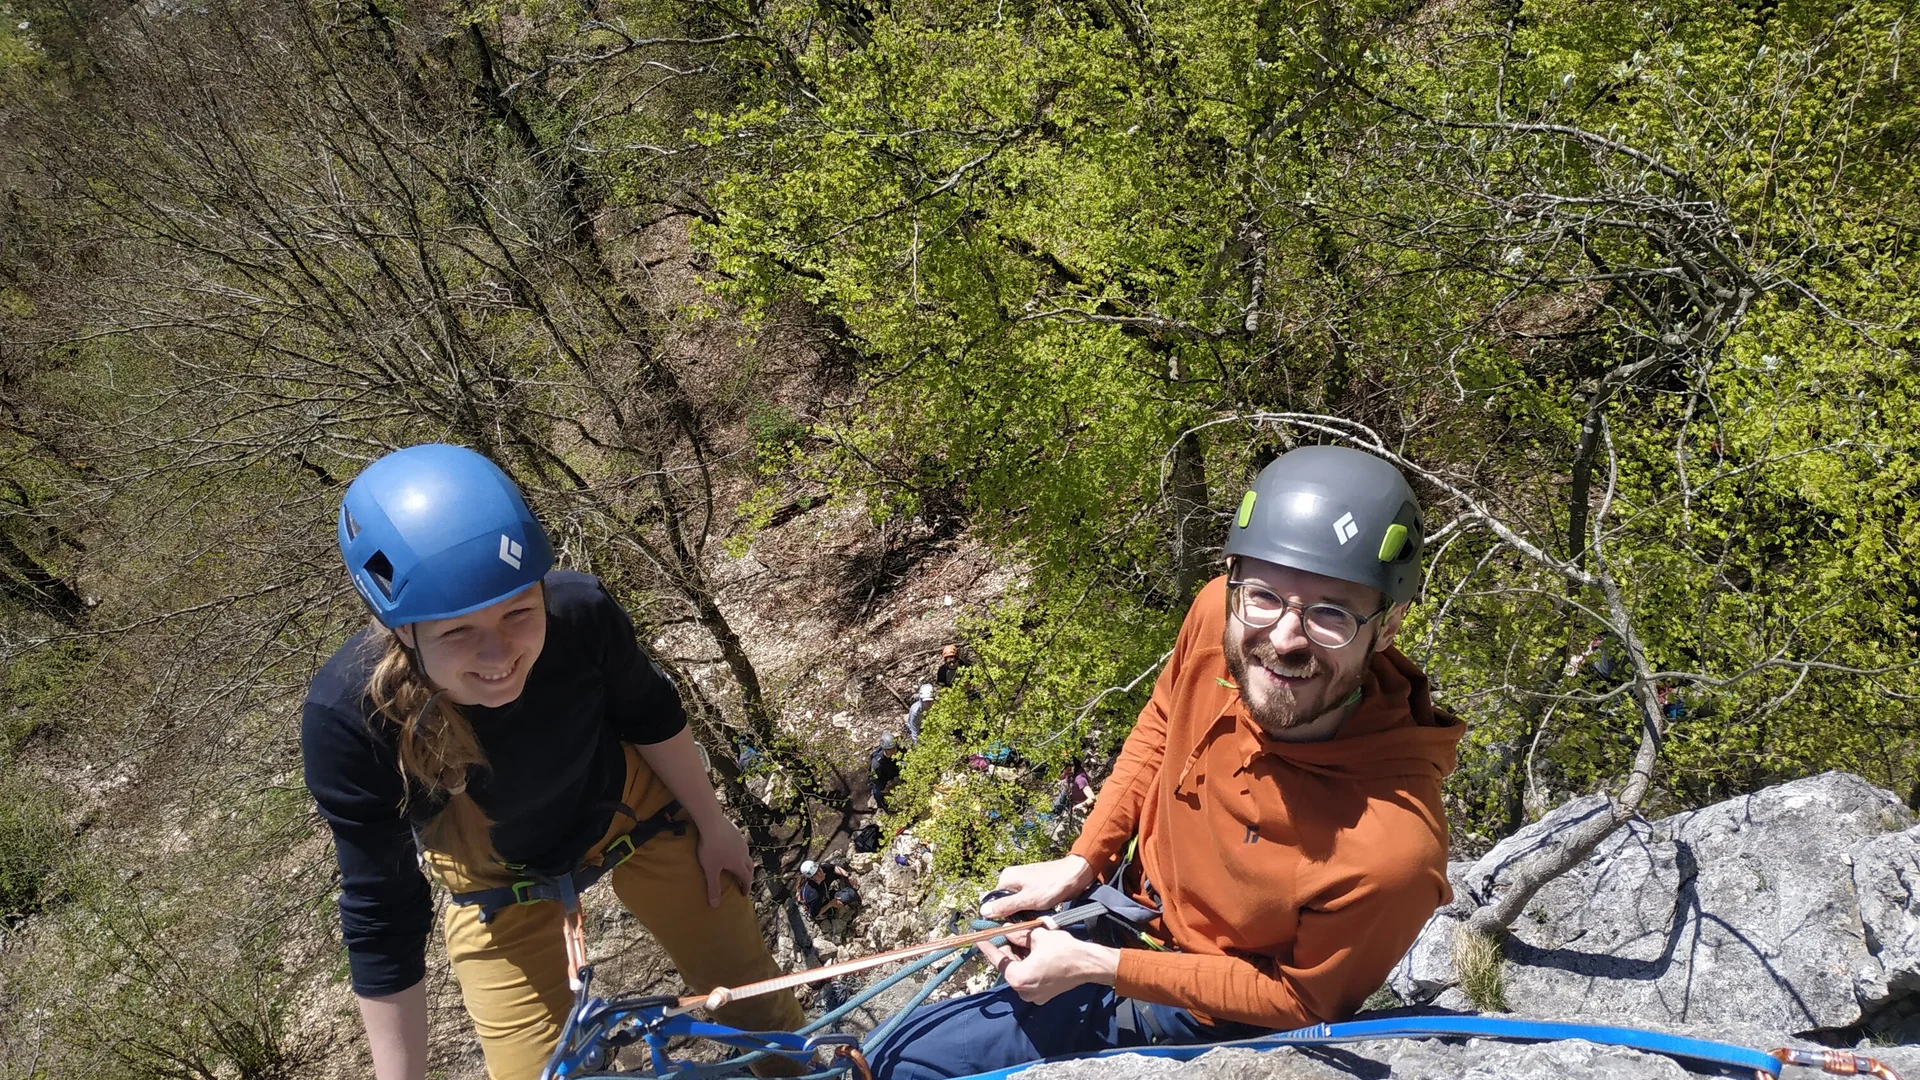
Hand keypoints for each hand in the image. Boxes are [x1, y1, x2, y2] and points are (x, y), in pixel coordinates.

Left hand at [694, 818, 752, 905]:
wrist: (712, 823)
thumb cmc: (710, 848)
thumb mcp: (710, 870)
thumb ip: (713, 887)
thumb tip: (715, 905)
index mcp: (739, 863)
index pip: (746, 878)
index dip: (746, 887)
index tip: (744, 893)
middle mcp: (744, 853)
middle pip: (750, 866)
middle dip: (748, 875)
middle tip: (744, 881)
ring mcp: (741, 841)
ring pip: (746, 854)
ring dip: (744, 862)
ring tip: (738, 865)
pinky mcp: (736, 832)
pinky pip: (740, 844)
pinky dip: (739, 851)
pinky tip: (731, 848)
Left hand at [976, 927, 1117, 1004]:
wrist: (1088, 964)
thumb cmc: (1064, 950)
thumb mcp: (1037, 936)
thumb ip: (1018, 934)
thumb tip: (1005, 930)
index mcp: (1018, 977)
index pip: (997, 959)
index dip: (987, 945)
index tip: (978, 937)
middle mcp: (1022, 991)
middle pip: (1007, 966)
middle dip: (1006, 948)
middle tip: (1004, 933)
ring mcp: (1033, 996)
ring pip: (1018, 971)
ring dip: (1017, 956)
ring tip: (1020, 939)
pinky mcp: (1042, 995)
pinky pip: (1028, 978)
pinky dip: (1026, 965)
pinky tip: (1031, 951)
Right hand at [979, 854, 1094, 920]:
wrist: (1076, 875)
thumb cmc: (1052, 886)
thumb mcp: (1027, 900)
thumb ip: (1005, 906)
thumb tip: (983, 912)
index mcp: (1006, 878)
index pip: (994, 902)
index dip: (1001, 916)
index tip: (1011, 925)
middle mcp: (1012, 877)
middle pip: (1006, 903)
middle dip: (1016, 914)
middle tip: (1028, 920)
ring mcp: (1023, 880)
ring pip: (1018, 903)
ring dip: (1026, 912)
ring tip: (1038, 915)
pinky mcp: (1033, 884)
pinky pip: (1027, 900)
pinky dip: (1033, 907)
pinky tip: (1043, 910)